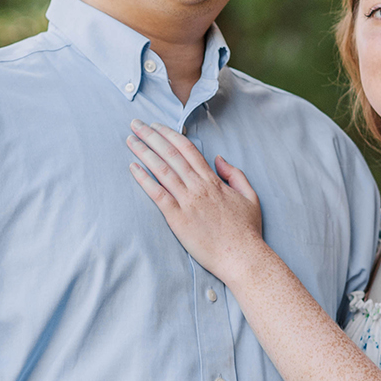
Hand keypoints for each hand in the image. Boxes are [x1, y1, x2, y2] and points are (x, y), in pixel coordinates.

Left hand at [126, 121, 266, 281]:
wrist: (243, 257)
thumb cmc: (247, 230)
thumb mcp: (250, 196)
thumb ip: (235, 174)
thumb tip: (218, 158)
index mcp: (213, 180)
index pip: (188, 150)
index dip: (170, 134)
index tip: (157, 126)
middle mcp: (198, 187)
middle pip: (171, 154)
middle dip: (151, 136)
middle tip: (136, 124)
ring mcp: (187, 202)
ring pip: (162, 170)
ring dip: (144, 152)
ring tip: (130, 140)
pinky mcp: (178, 219)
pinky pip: (157, 195)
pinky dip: (144, 179)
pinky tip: (132, 168)